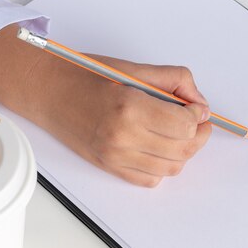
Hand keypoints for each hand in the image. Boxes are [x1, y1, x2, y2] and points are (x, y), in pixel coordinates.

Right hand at [0, 25, 211, 186]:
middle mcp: (122, 138)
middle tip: (198, 121)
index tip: (197, 107)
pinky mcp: (108, 167)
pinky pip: (149, 179)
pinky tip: (159, 148)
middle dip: (198, 135)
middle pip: (182, 149)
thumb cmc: (86, 76)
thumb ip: (173, 80)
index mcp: (130, 108)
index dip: (198, 115)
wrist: (48, 91)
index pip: (184, 124)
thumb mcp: (133, 68)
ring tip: (180, 133)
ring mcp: (114, 157)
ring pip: (170, 168)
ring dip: (183, 152)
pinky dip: (162, 167)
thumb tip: (200, 103)